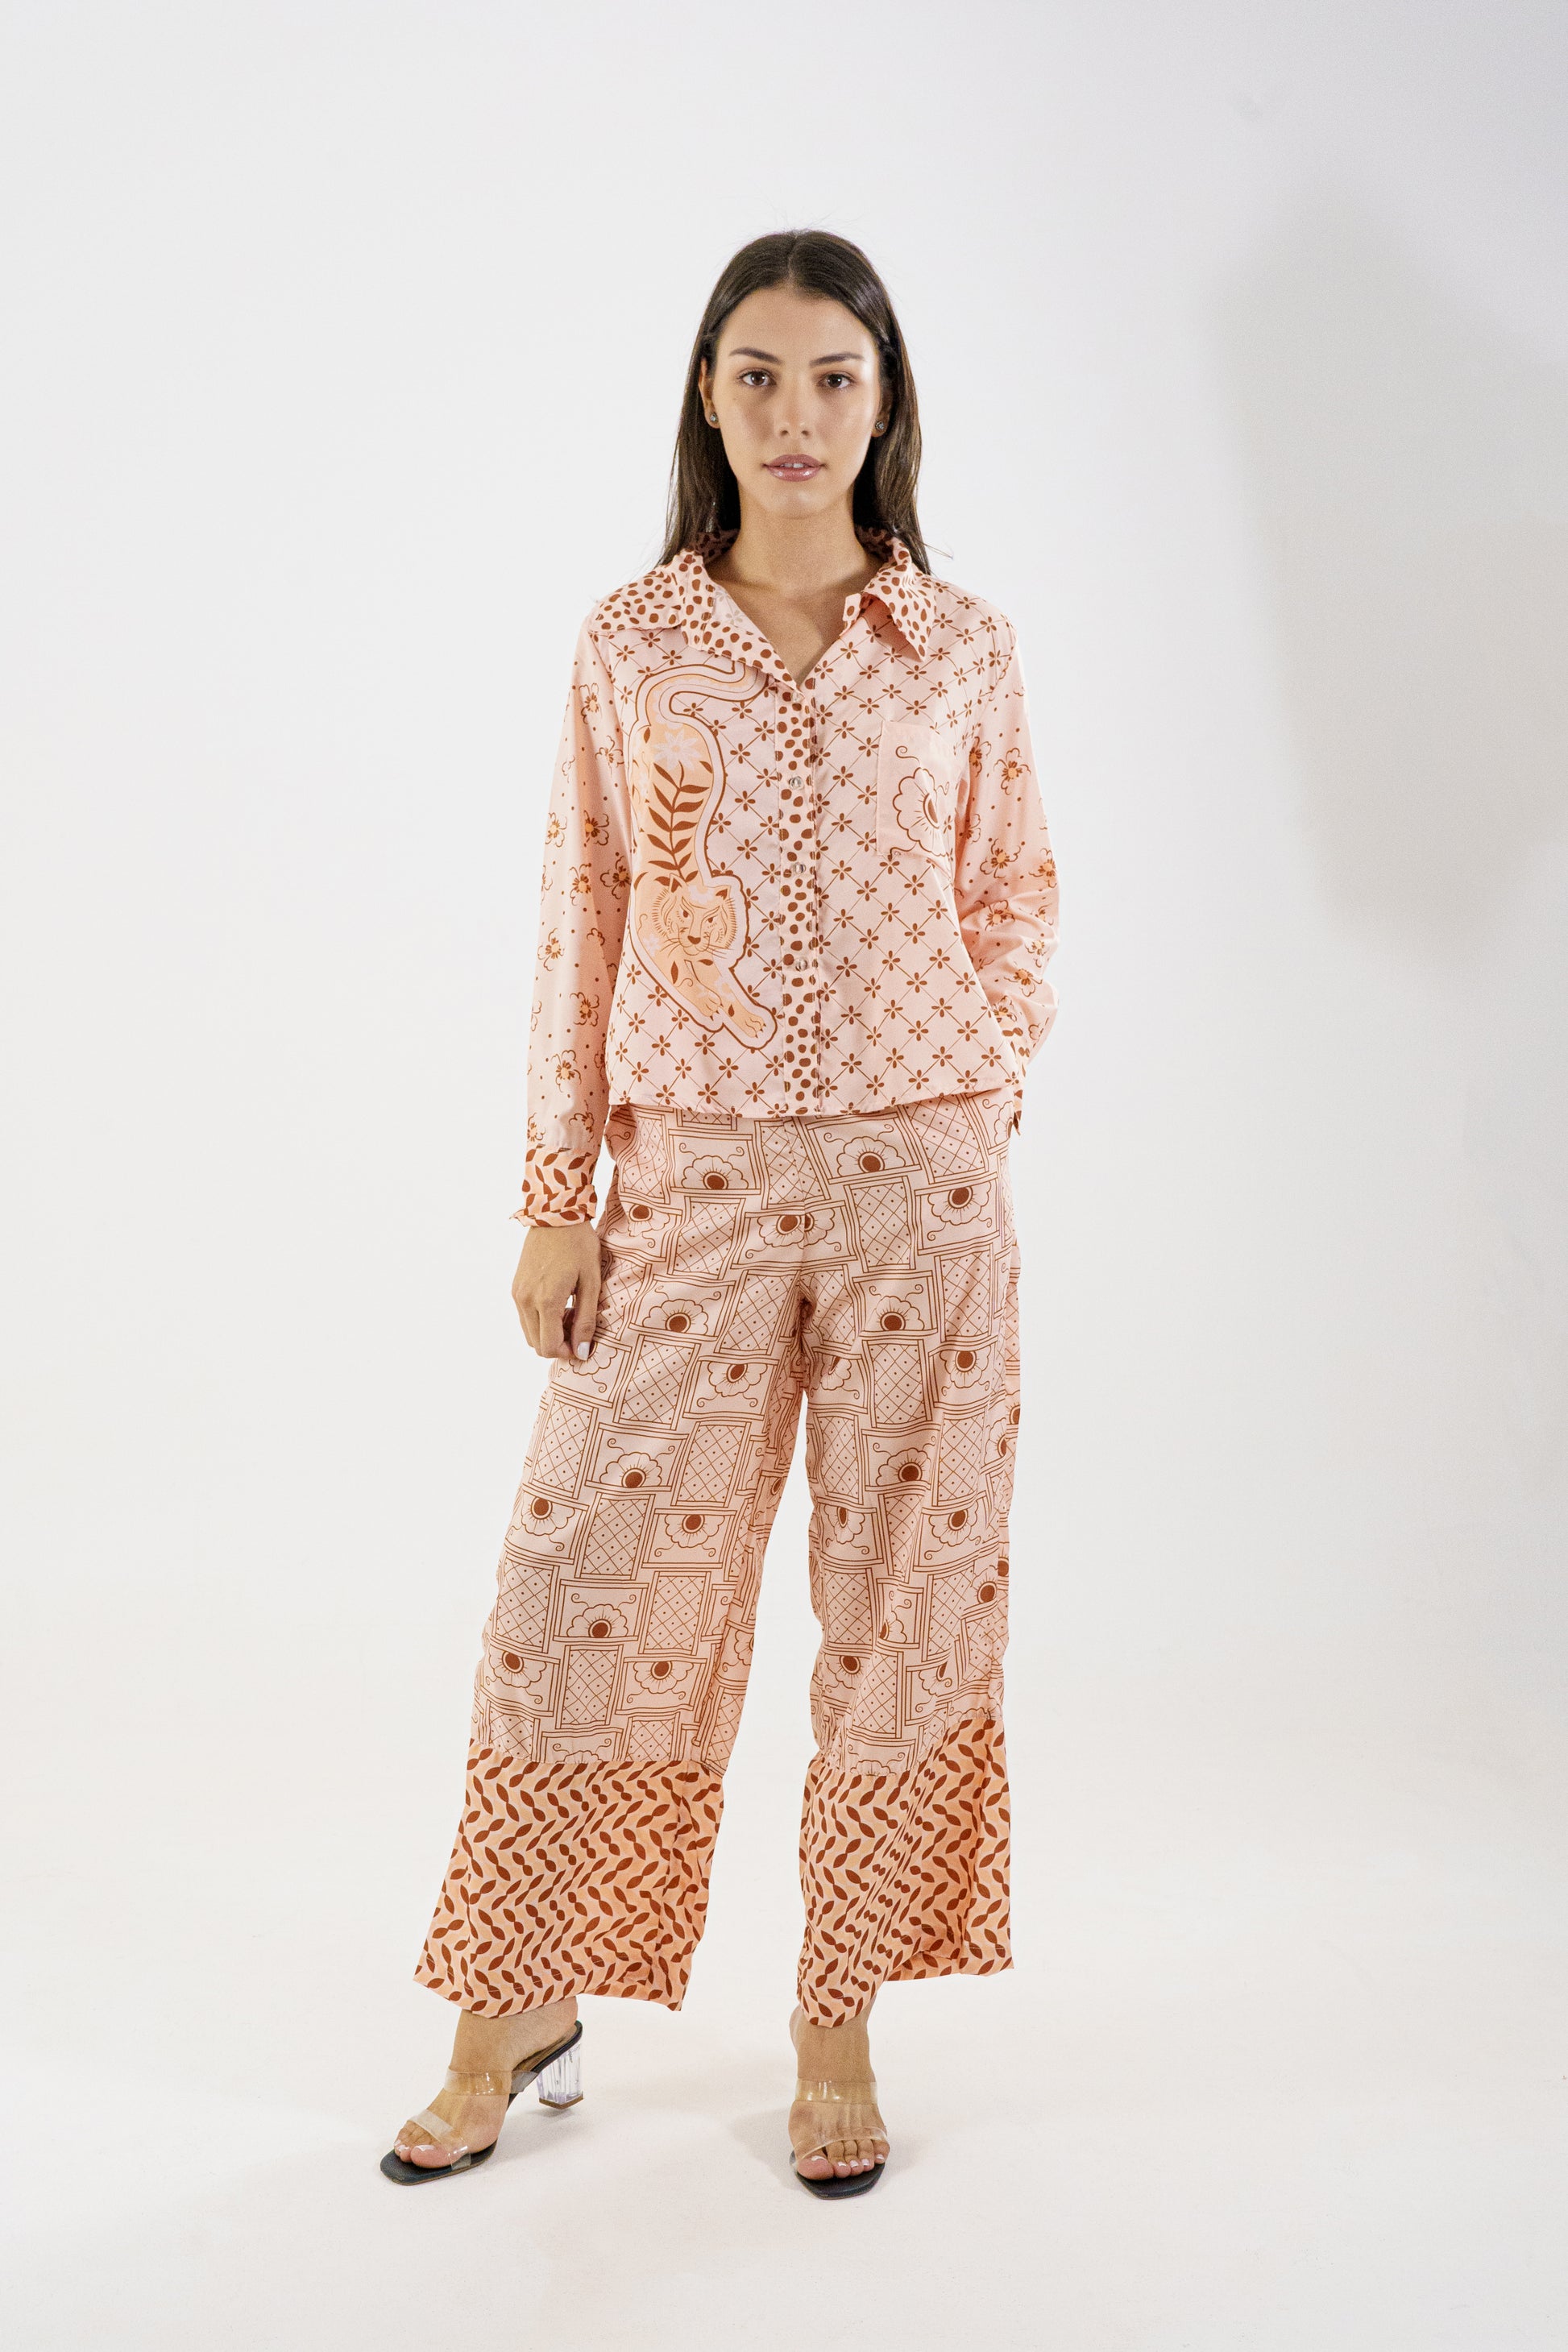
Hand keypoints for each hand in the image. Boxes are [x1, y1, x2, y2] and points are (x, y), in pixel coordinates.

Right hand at [512, 1222, 601, 1361]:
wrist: (555, 1214)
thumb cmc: (579, 1245)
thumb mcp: (591, 1282)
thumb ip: (586, 1320)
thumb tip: (582, 1352)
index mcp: (545, 1301)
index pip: (548, 1347)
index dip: (567, 1353)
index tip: (583, 1343)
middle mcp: (525, 1300)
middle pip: (536, 1344)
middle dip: (558, 1343)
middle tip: (578, 1324)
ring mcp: (517, 1293)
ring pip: (529, 1332)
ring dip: (548, 1332)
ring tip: (570, 1312)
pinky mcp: (515, 1287)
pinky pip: (525, 1316)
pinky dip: (540, 1319)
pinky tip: (558, 1302)